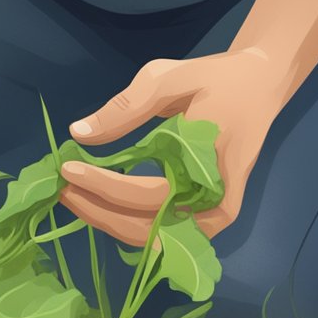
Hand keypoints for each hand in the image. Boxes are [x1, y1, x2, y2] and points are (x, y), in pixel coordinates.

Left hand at [58, 49, 290, 245]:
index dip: (102, 186)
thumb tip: (79, 133)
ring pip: (150, 237)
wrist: (258, 86)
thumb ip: (125, 109)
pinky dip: (126, 223)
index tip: (66, 167)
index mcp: (211, 169)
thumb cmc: (215, 79)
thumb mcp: (167, 79)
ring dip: (106, 221)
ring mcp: (213, 216)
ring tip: (72, 195)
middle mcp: (216, 205)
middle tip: (59, 188)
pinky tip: (97, 204)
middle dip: (96, 211)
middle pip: (145, 227)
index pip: (146, 196)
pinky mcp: (208, 217)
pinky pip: (161, 232)